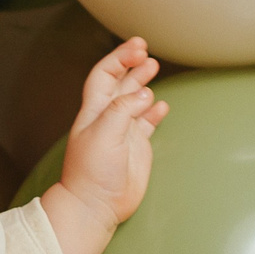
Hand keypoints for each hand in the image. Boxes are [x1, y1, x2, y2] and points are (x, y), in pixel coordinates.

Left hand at [39, 39, 166, 253]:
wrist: (95, 205)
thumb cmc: (92, 172)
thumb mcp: (104, 134)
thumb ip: (123, 110)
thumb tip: (145, 94)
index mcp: (94, 110)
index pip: (104, 74)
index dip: (119, 58)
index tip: (138, 48)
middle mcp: (108, 117)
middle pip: (119, 82)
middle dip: (131, 64)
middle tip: (146, 51)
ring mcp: (122, 132)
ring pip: (134, 99)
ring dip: (143, 82)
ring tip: (154, 67)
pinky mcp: (136, 147)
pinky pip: (146, 123)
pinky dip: (154, 111)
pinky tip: (162, 105)